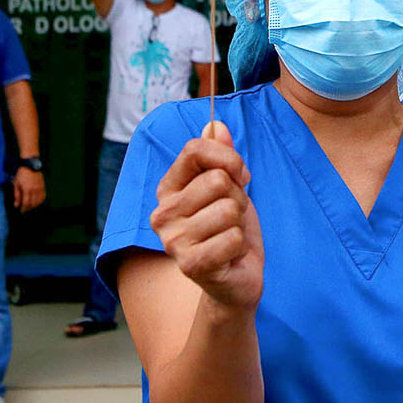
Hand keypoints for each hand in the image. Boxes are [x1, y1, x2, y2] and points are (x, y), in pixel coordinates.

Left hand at [12, 167, 44, 211]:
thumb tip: (16, 205)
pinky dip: (40, 201)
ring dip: (34, 206)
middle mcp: (35, 190)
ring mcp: (40, 188)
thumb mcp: (16, 184)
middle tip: (24, 209)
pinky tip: (36, 202)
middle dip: (28, 208)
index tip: (21, 211)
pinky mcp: (43, 187)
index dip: (24, 209)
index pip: (26, 203)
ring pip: (39, 201)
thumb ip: (17, 195)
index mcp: (27, 189)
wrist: (30, 165)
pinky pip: (43, 197)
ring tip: (30, 206)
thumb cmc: (21, 174)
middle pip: (33, 204)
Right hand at [151, 121, 263, 311]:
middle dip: (237, 197)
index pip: (195, 150)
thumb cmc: (230, 229)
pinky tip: (229, 255)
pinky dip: (240, 246)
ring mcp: (172, 241)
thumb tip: (215, 124)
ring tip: (228, 236)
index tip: (240, 175)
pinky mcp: (189, 265)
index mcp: (168, 189)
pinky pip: (233, 238)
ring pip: (228, 209)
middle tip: (231, 217)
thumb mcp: (230, 187)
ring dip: (239, 223)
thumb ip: (221, 156)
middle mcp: (162, 214)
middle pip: (217, 180)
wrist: (235, 278)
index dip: (228, 158)